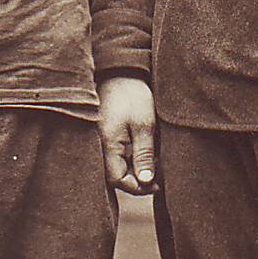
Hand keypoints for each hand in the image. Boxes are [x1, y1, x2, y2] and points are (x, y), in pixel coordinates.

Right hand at [99, 75, 157, 194]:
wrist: (120, 71)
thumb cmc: (132, 95)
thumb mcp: (144, 125)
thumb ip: (144, 154)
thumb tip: (146, 181)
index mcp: (107, 145)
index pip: (118, 180)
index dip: (138, 187)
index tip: (157, 184)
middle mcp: (99, 146)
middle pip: (116, 176)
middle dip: (137, 179)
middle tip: (158, 175)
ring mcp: (100, 141)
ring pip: (116, 166)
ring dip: (135, 168)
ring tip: (154, 159)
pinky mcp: (104, 135)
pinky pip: (115, 155)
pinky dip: (130, 157)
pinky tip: (144, 149)